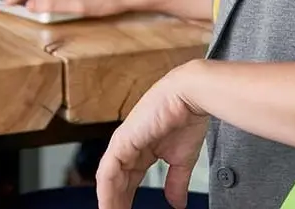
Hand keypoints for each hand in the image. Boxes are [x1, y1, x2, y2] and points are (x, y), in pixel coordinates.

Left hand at [97, 62, 208, 208]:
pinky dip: (106, 191)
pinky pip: (108, 171)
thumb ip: (176, 181)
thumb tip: (177, 203)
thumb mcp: (182, 159)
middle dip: (117, 203)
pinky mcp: (122, 140)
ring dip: (109, 200)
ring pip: (109, 179)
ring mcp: (123, 142)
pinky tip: (107, 205)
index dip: (127, 199)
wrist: (188, 95)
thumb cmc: (186, 118)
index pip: (130, 180)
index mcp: (142, 149)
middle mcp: (130, 145)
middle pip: (117, 182)